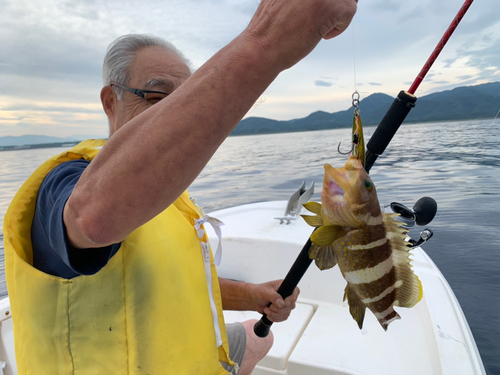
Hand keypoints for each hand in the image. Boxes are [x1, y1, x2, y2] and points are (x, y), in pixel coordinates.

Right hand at [243, 0, 357, 70]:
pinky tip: (321, 34)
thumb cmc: (271, 27)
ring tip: (317, 24)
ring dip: (338, 12)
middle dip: (335, 3)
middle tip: (318, 17)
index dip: (327, 0)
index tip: (316, 9)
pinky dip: (339, 27)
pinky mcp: (329, 6)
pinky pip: (350, 11)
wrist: (260, 47)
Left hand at [248, 280, 299, 322]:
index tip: (283, 303)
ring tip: (267, 310)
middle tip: (270, 306)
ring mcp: (285, 304)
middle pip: (291, 305)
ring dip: (276, 314)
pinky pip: (283, 318)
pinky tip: (269, 315)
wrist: (253, 299)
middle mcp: (286, 295)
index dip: (290, 299)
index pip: (295, 292)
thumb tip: (281, 303)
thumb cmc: (258, 291)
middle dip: (279, 309)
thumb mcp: (265, 291)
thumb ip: (273, 296)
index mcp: (284, 286)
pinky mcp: (282, 311)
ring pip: (287, 313)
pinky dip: (275, 318)